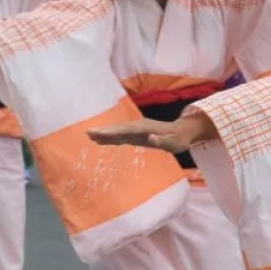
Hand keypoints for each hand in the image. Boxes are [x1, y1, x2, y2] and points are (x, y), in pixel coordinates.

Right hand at [88, 117, 212, 152]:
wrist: (183, 132)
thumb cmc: (179, 139)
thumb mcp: (173, 142)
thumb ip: (161, 140)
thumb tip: (150, 138)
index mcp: (144, 128)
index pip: (125, 130)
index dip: (112, 132)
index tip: (100, 132)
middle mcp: (138, 127)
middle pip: (118, 130)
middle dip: (103, 131)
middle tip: (88, 132)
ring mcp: (136, 131)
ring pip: (118, 133)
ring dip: (104, 134)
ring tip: (90, 136)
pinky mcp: (137, 136)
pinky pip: (121, 137)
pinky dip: (111, 139)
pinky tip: (102, 141)